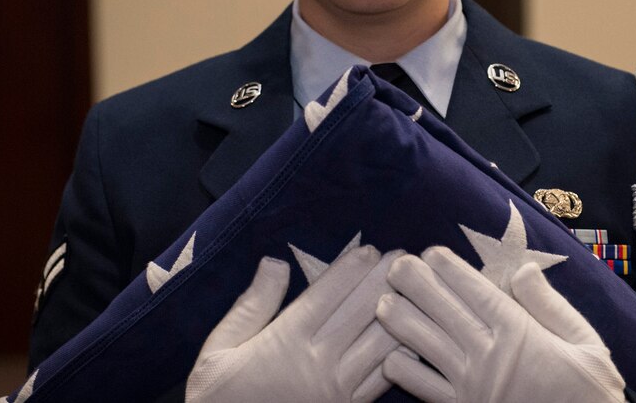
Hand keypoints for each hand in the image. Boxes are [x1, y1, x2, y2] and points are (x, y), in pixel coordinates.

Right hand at [187, 245, 402, 401]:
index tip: (371, 248)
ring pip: (381, 344)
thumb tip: (275, 262)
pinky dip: (401, 354)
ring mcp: (338, 390)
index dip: (352, 268)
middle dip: (386, 280)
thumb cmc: (218, 398)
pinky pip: (383, 379)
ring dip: (401, 313)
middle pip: (362, 312)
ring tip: (416, 290)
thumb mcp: (219, 348)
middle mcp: (318, 363)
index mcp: (287, 340)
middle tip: (407, 258)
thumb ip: (251, 305)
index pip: (328, 294)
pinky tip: (412, 336)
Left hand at [376, 246, 624, 402]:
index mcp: (518, 332)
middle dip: (413, 281)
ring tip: (382, 301)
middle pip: (440, 307)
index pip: (473, 288)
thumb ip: (550, 305)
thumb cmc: (589, 394)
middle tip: (395, 264)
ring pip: (422, 342)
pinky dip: (401, 368)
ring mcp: (470, 386)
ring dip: (399, 318)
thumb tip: (522, 268)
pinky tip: (390, 354)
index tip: (430, 250)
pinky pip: (420, 386)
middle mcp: (488, 355)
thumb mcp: (586, 344)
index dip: (447, 266)